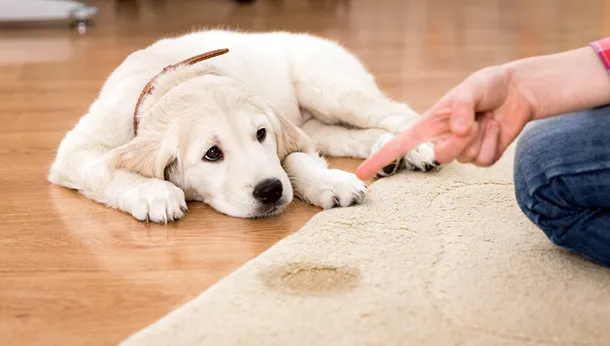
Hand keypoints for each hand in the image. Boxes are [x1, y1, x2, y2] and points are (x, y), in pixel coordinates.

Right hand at [356, 65, 534, 179]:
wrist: (517, 92)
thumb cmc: (487, 86)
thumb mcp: (471, 88)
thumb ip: (461, 107)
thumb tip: (457, 130)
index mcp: (429, 124)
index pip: (399, 145)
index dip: (379, 159)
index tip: (362, 174)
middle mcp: (442, 140)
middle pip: (440, 156)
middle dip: (458, 141)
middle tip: (474, 121)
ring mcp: (462, 151)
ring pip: (465, 158)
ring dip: (480, 137)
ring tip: (486, 119)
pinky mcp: (482, 157)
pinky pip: (484, 160)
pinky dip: (494, 143)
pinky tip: (496, 128)